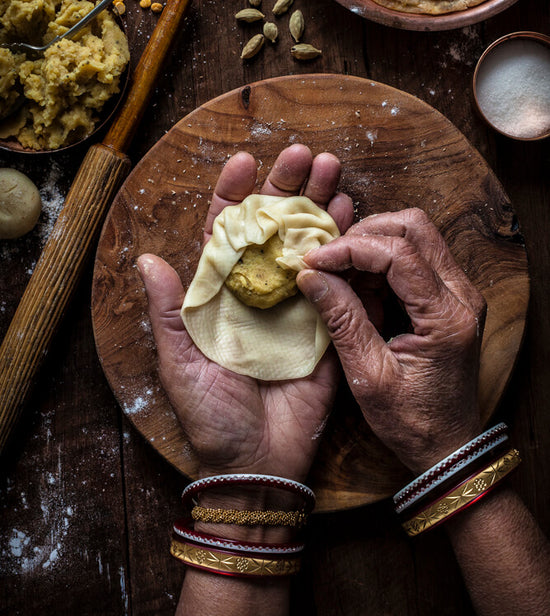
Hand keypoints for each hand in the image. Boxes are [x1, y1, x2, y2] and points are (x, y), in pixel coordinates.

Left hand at [138, 144, 353, 481]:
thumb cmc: (211, 416)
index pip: (225, 232)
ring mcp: (294, 305)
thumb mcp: (181, 363)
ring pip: (306, 243)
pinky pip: (336, 279)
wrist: (259, 462)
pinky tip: (353, 214)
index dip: (234, 195)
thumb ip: (171, 310)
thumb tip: (147, 258)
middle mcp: (257, 291)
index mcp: (219, 294)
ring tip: (332, 169)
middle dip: (286, 187)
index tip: (246, 161)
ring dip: (319, 205)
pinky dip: (345, 246)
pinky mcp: (325, 324)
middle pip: (271, 227)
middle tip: (303, 154)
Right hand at [297, 208, 486, 473]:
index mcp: (446, 316)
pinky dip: (383, 262)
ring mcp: (461, 294)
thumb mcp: (368, 376)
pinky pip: (417, 258)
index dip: (351, 248)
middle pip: (415, 227)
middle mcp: (463, 295)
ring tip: (340, 275)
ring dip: (373, 245)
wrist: (448, 447)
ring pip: (417, 236)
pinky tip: (358, 288)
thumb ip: (343, 320)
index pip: (399, 253)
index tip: (315, 261)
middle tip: (328, 259)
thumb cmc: (412, 422)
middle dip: (365, 234)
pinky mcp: (451, 298)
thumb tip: (312, 276)